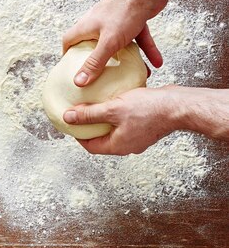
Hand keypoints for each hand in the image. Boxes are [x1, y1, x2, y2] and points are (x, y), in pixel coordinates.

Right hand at [62, 0, 167, 86]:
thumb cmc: (125, 11)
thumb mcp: (108, 43)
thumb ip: (95, 63)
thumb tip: (78, 82)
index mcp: (86, 26)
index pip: (68, 40)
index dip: (67, 55)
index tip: (70, 68)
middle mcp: (98, 22)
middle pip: (91, 43)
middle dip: (95, 58)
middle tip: (97, 73)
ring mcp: (115, 20)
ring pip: (117, 43)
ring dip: (125, 57)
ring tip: (132, 72)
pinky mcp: (133, 19)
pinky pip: (137, 38)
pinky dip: (145, 49)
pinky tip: (156, 62)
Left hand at [62, 87, 176, 154]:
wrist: (179, 105)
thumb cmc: (149, 109)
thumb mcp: (112, 109)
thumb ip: (89, 114)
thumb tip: (68, 117)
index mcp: (118, 146)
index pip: (90, 146)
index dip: (78, 135)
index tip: (72, 123)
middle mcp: (128, 146)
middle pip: (102, 139)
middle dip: (90, 128)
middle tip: (82, 114)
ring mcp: (138, 137)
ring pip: (115, 131)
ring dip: (105, 120)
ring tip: (97, 106)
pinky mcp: (146, 128)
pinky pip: (126, 123)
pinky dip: (118, 115)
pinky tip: (116, 101)